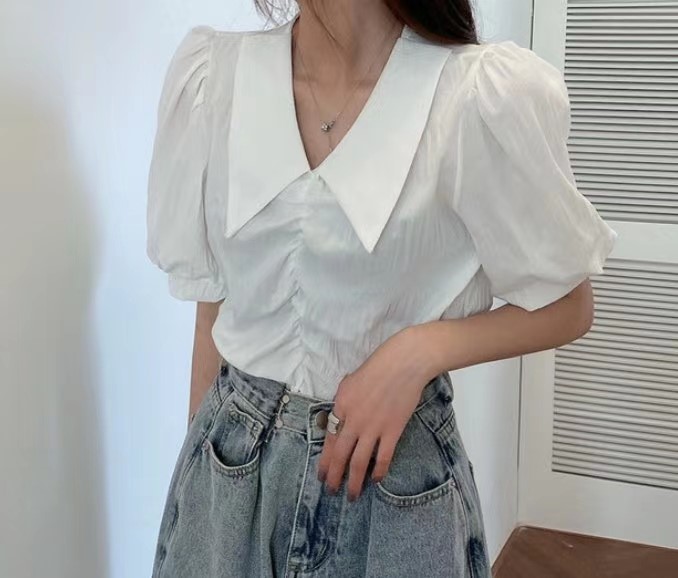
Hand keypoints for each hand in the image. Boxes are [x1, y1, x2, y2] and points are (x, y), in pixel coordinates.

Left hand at [316, 326, 439, 501]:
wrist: (404, 363)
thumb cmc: (378, 367)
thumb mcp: (350, 382)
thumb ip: (343, 402)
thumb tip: (340, 419)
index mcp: (341, 406)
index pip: (330, 440)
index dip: (325, 461)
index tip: (322, 475)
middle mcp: (354, 420)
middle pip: (341, 455)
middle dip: (334, 476)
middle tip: (331, 491)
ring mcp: (373, 427)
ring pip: (359, 461)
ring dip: (354, 481)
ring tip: (352, 495)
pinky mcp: (392, 430)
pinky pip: (383, 457)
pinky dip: (379, 470)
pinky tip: (375, 479)